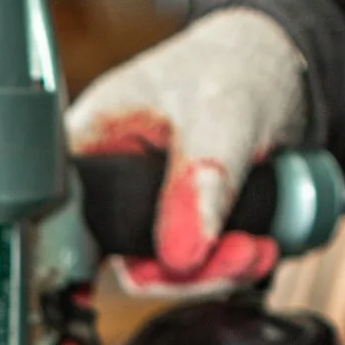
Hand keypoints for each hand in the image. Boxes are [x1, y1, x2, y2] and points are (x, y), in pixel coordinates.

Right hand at [66, 7, 307, 292]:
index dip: (106, 259)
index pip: (73, 222)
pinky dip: (226, 268)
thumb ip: (198, 184)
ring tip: (258, 251)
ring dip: (215, 273)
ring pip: (162, 270)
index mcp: (89, 146)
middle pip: (122, 258)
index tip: (161, 271)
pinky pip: (191, 266)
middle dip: (186, 272)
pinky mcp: (172, 226)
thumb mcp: (217, 121)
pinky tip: (258, 250)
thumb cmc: (229, 70)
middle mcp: (105, 184)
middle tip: (238, 255)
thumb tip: (181, 256)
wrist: (271, 72)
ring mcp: (138, 209)